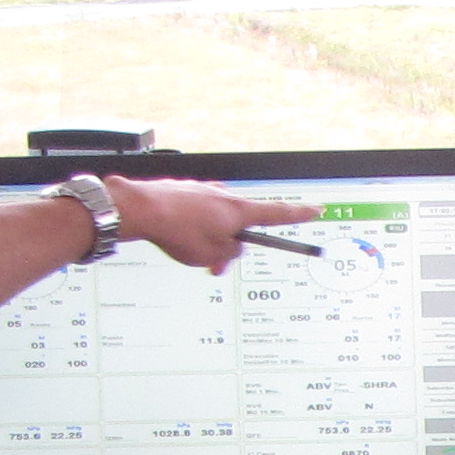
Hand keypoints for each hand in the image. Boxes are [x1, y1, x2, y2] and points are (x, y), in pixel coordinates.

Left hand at [106, 176, 323, 271]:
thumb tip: (231, 248)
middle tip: (218, 263)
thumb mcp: (212, 255)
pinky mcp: (183, 191)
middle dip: (231, 244)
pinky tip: (176, 234)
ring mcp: (203, 191)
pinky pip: (196, 212)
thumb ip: (230, 254)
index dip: (299, 214)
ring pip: (215, 220)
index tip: (315, 209)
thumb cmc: (175, 230)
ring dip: (209, 237)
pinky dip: (191, 226)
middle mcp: (224, 196)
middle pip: (240, 223)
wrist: (139, 209)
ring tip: (191, 251)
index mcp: (238, 211)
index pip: (278, 213)